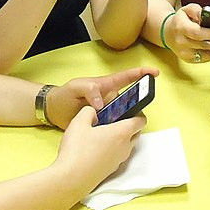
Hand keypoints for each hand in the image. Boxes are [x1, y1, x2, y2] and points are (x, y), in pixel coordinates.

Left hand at [45, 66, 159, 126]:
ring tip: (126, 125)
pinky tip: (118, 136)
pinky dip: (118, 130)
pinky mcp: (103, 126)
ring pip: (124, 115)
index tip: (155, 73)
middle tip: (136, 111)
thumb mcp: (74, 87)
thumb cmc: (64, 95)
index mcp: (106, 86)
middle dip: (138, 103)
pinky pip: (114, 127)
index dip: (141, 74)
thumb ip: (88, 89)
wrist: (54, 112)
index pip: (126, 78)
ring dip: (127, 119)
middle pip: (130, 100)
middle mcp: (110, 99)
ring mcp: (107, 113)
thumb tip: (101, 103)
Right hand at [52, 106, 144, 198]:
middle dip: (129, 125)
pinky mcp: (110, 170)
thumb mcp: (79, 122)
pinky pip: (117, 156)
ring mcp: (118, 161)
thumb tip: (94, 112)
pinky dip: (113, 149)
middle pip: (136, 134)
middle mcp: (124, 148)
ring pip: (127, 146)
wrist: (71, 179)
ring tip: (103, 132)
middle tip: (114, 119)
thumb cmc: (77, 150)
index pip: (140, 121)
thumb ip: (89, 111)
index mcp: (121, 133)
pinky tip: (96, 147)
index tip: (128, 108)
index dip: (137, 112)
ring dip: (121, 138)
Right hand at [163, 5, 209, 69]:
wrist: (167, 34)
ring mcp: (187, 54)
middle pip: (207, 45)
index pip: (198, 33)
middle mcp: (183, 43)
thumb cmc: (181, 19)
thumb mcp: (186, 9)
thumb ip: (196, 10)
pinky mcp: (192, 60)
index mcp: (181, 28)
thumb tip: (206, 16)